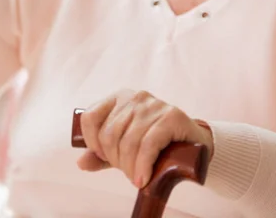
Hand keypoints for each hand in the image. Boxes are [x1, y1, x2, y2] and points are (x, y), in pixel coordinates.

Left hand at [76, 89, 213, 188]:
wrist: (194, 145)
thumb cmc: (154, 144)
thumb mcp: (124, 149)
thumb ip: (101, 155)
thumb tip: (81, 163)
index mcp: (118, 98)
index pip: (90, 117)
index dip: (92, 142)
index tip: (103, 157)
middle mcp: (134, 97)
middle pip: (109, 134)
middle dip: (115, 160)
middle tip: (127, 173)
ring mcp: (153, 104)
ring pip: (128, 141)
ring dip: (130, 167)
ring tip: (136, 178)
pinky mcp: (171, 116)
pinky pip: (148, 144)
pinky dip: (142, 166)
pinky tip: (143, 179)